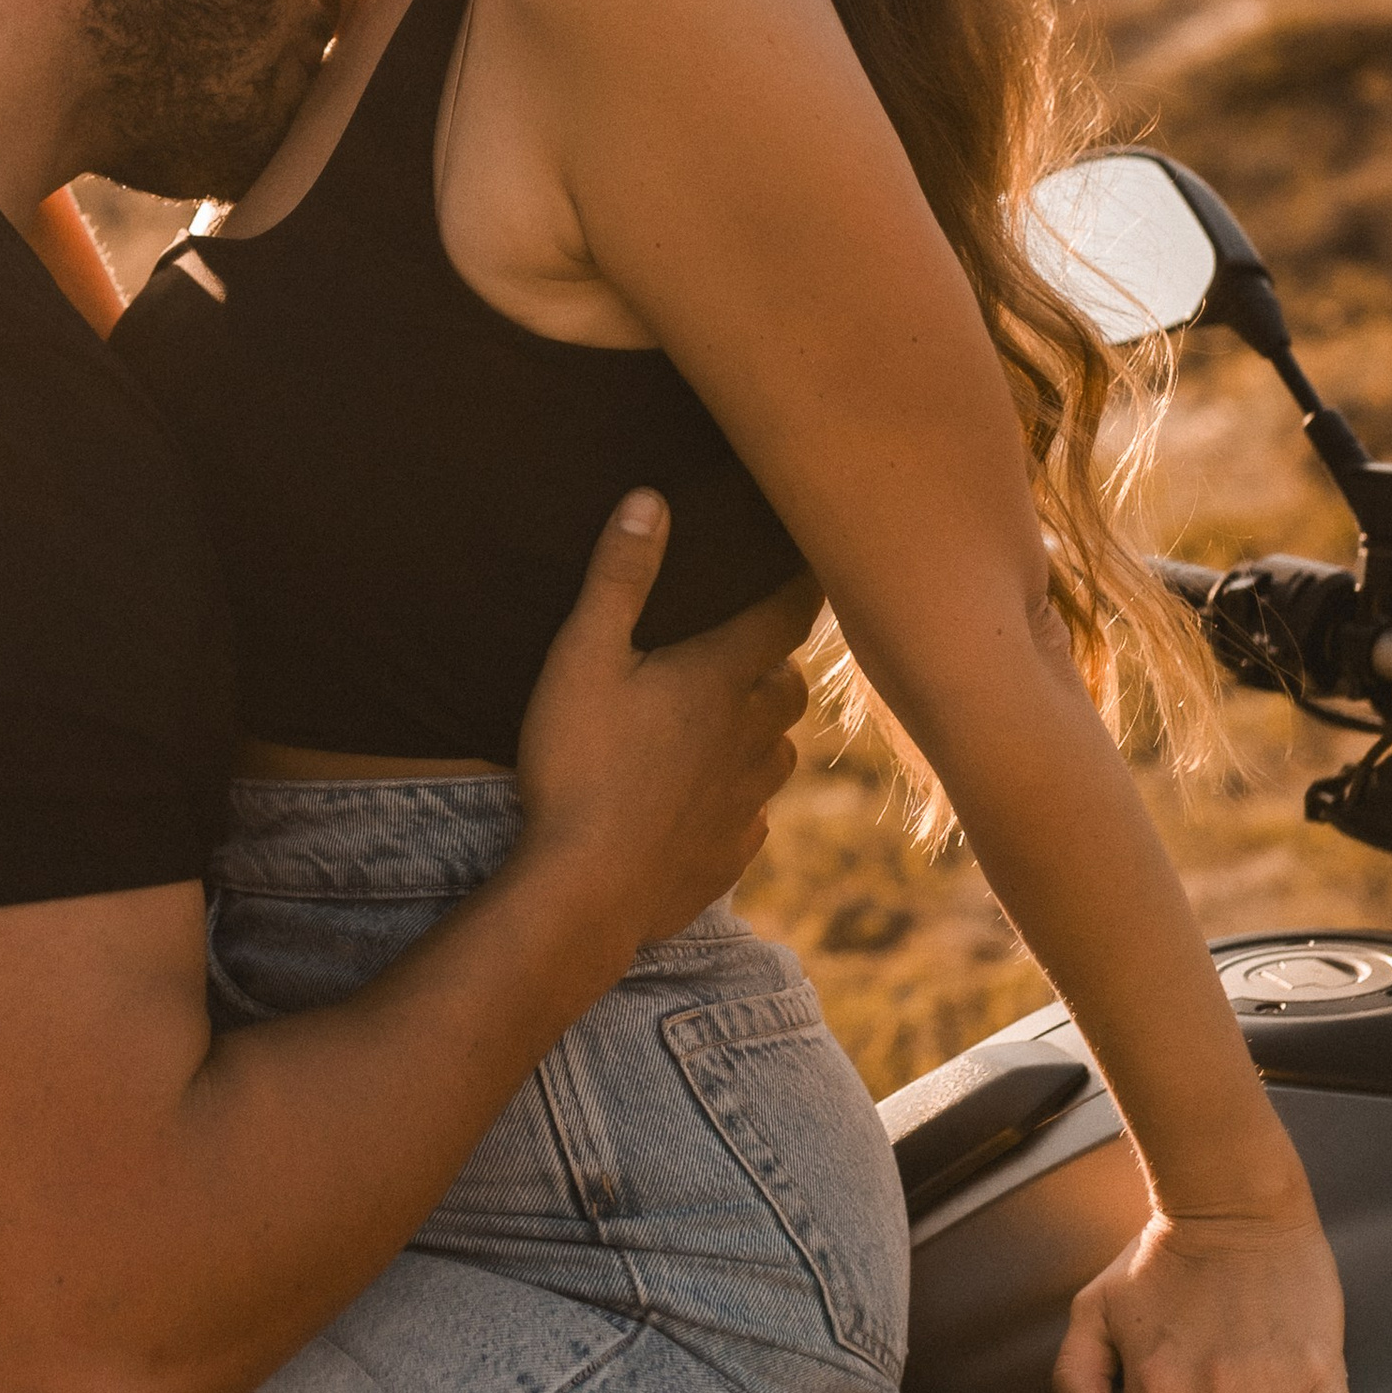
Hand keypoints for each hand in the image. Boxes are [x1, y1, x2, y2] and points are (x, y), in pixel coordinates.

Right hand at [515, 495, 817, 961]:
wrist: (586, 893)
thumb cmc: (578, 766)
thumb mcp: (582, 658)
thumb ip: (619, 579)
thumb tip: (651, 499)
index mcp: (722, 679)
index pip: (788, 615)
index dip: (802, 585)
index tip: (813, 562)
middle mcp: (752, 737)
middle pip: (789, 688)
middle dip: (775, 664)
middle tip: (749, 649)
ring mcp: (746, 801)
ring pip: (777, 755)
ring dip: (760, 735)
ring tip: (723, 727)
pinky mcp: (730, 855)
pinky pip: (750, 818)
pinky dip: (734, 801)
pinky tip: (699, 804)